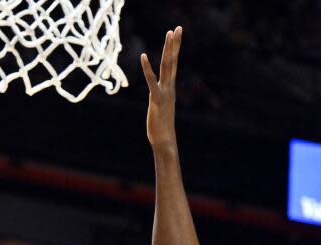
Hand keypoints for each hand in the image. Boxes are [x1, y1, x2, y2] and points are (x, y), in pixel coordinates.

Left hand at [141, 26, 182, 148]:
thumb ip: (160, 102)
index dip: (174, 49)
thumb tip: (159, 101)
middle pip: (172, 61)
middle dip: (174, 44)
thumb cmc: (161, 128)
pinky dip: (147, 68)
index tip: (176, 34)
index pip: (173, 64)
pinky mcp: (156, 99)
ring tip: (169, 34)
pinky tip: (143, 56)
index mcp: (170, 88)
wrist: (164, 141)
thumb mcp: (161, 110)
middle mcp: (169, 87)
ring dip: (168, 49)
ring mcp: (164, 92)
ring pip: (167, 67)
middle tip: (177, 28)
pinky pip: (151, 81)